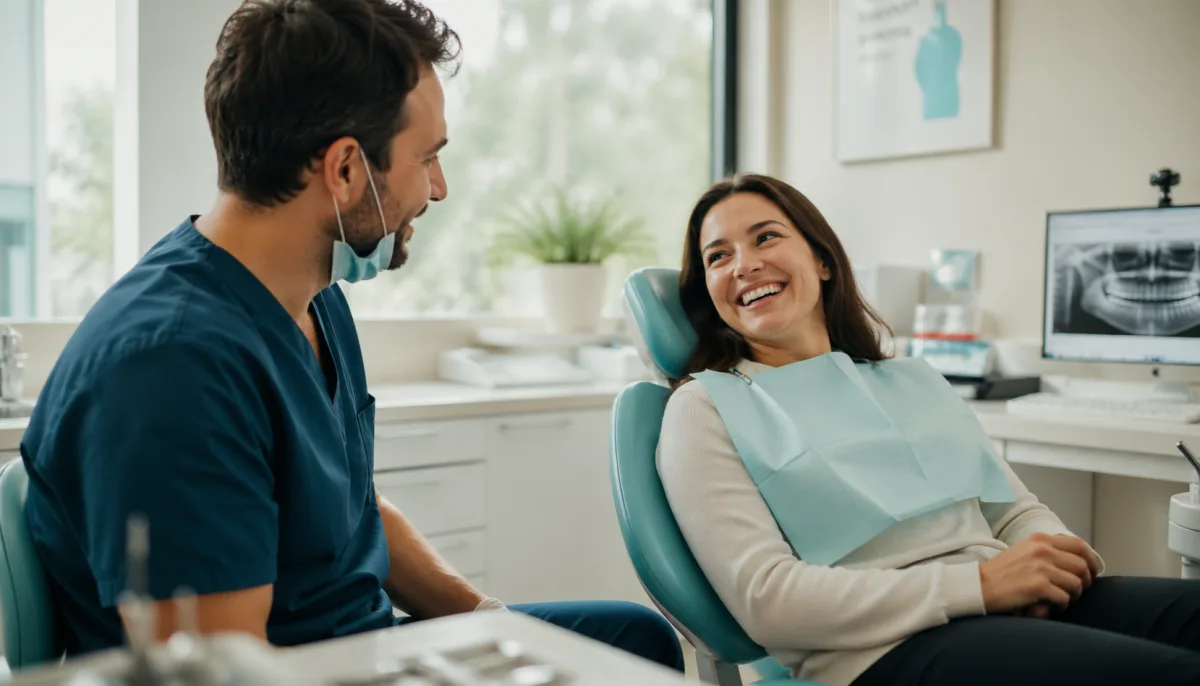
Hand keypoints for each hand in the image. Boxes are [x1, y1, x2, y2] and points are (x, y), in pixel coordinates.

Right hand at [979, 533, 1096, 614]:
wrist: (978, 586)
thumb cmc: (1001, 573)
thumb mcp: (1024, 551)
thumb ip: (1047, 551)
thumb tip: (1078, 561)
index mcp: (1039, 539)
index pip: (1079, 545)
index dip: (1092, 560)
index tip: (1093, 572)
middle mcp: (1042, 550)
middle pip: (1082, 565)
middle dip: (1085, 581)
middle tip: (1076, 590)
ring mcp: (1040, 567)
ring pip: (1077, 583)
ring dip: (1073, 595)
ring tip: (1060, 598)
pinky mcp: (1038, 586)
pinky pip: (1064, 598)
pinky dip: (1061, 604)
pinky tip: (1050, 605)